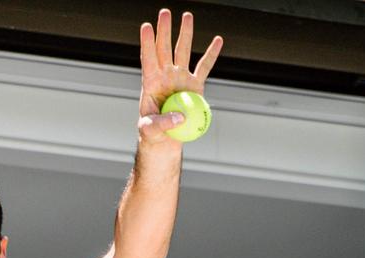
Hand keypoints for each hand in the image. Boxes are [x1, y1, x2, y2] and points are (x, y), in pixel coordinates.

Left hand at [138, 9, 222, 144]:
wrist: (165, 138)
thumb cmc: (152, 133)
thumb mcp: (150, 130)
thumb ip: (162, 123)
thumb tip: (179, 117)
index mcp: (151, 83)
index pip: (148, 59)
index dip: (147, 43)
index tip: (146, 27)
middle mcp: (165, 75)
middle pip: (164, 48)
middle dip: (164, 30)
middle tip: (165, 12)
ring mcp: (180, 78)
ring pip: (183, 51)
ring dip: (184, 33)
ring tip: (186, 15)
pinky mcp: (194, 85)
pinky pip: (205, 67)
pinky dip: (212, 54)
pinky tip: (218, 40)